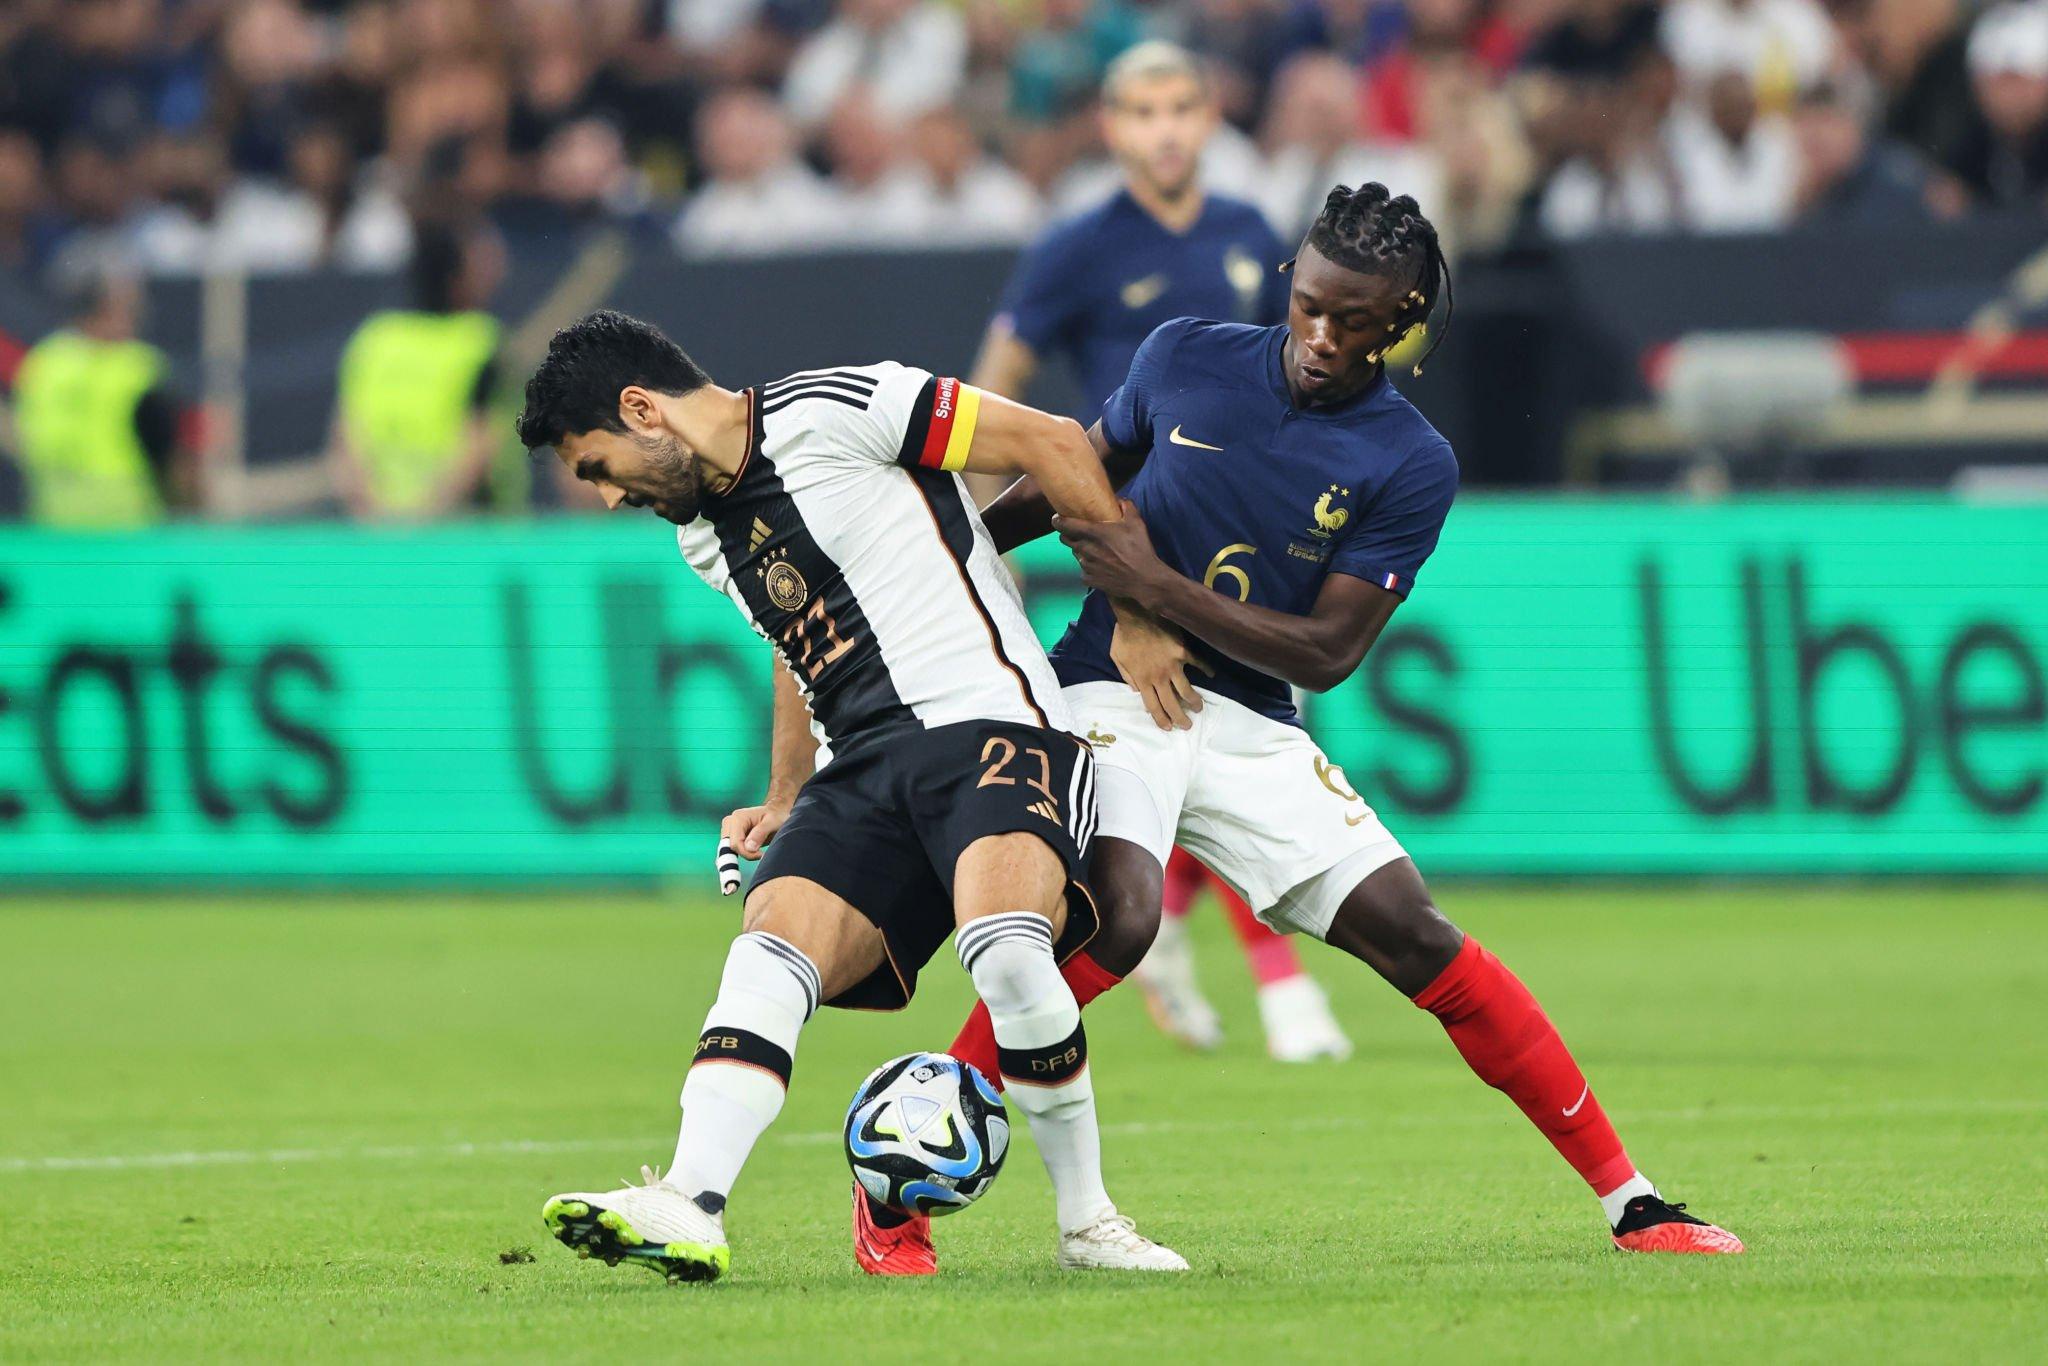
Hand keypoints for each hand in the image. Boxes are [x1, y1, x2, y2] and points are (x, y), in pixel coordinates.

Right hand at [720, 801, 789, 859]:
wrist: (776, 813)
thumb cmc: (776, 816)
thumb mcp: (772, 822)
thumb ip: (760, 833)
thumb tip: (748, 847)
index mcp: (738, 817)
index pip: (735, 843)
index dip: (747, 853)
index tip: (761, 854)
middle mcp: (730, 822)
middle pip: (731, 847)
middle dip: (746, 854)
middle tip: (761, 853)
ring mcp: (728, 828)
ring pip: (730, 850)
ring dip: (744, 853)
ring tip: (758, 849)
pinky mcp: (730, 835)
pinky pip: (731, 849)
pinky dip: (742, 853)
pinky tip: (753, 850)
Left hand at [1054, 499, 1166, 601]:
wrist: (1144, 580)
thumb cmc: (1140, 549)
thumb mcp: (1136, 523)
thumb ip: (1126, 507)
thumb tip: (1119, 500)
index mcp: (1093, 533)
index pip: (1064, 524)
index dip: (1057, 520)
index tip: (1057, 518)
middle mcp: (1085, 549)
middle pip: (1065, 539)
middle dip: (1068, 534)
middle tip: (1078, 533)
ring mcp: (1086, 566)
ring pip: (1076, 555)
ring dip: (1081, 551)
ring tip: (1096, 551)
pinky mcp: (1089, 580)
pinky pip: (1084, 571)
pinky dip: (1089, 568)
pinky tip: (1101, 567)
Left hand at [1110, 610, 1210, 730]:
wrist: (1137, 615)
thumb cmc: (1124, 636)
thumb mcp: (1117, 659)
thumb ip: (1127, 677)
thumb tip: (1137, 691)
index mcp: (1142, 679)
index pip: (1153, 706)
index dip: (1161, 719)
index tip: (1168, 727)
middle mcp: (1159, 677)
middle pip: (1172, 703)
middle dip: (1180, 718)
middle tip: (1188, 726)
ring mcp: (1173, 665)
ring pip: (1186, 689)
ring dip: (1194, 701)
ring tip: (1199, 708)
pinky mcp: (1183, 652)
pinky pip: (1197, 663)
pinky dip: (1205, 669)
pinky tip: (1212, 674)